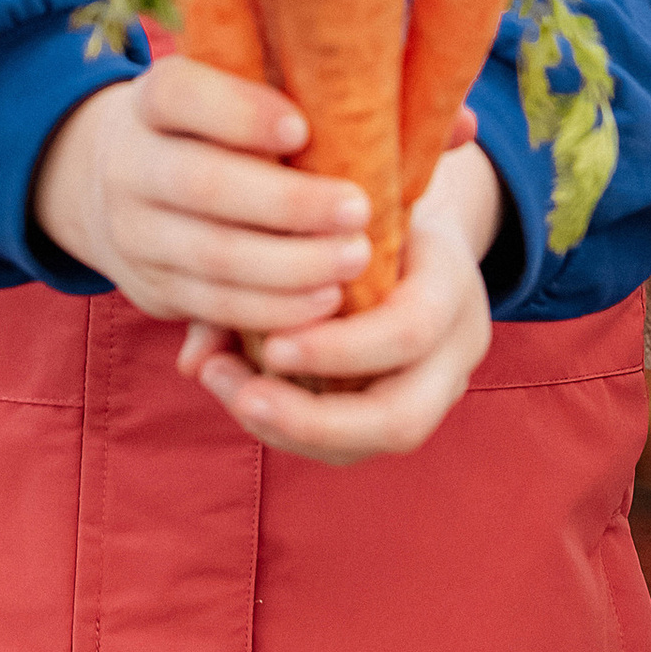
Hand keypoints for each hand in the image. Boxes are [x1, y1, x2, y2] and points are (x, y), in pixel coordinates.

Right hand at [33, 57, 376, 336]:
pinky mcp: (150, 288)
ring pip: (212, 255)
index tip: (302, 129)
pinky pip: (212, 304)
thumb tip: (430, 104)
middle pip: (202, 184)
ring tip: (354, 258)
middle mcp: (131, 163)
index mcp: (152, 101)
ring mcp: (134, 231)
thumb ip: (300, 92)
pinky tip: (324, 299)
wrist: (115, 190)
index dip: (238, 112)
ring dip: (290, 264)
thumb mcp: (227, 97)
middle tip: (357, 208)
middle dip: (287, 203)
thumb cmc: (212, 133)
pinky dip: (272, 307)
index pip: (179, 94)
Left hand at [191, 142, 499, 465]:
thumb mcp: (328, 210)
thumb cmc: (359, 207)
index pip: (411, 330)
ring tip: (229, 392)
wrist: (414, 220)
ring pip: (375, 443)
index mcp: (451, 277)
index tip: (270, 345)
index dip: (341, 348)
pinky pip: (356, 444)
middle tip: (243, 397)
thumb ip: (268, 260)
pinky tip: (242, 394)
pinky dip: (293, 429)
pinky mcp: (410, 407)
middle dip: (314, 420)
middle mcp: (458, 343)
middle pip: (404, 418)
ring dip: (293, 431)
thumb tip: (193, 357)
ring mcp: (441, 385)